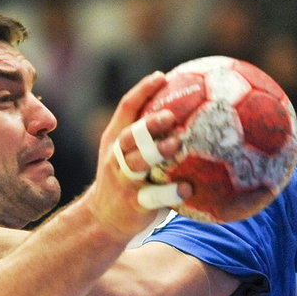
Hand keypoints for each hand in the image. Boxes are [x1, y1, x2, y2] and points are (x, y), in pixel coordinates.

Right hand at [85, 71, 189, 237]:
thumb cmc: (127, 180)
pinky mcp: (132, 202)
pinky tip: (188, 189)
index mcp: (116, 139)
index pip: (126, 109)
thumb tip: (195, 115)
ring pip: (135, 163)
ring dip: (156, 152)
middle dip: (148, 123)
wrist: (102, 219)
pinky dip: (169, 192)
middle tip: (171, 115)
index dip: (142, 91)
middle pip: (129, 135)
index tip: (162, 77)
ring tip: (177, 144)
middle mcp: (116, 156)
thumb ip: (152, 137)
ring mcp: (122, 179)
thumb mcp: (129, 155)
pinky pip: (151, 197)